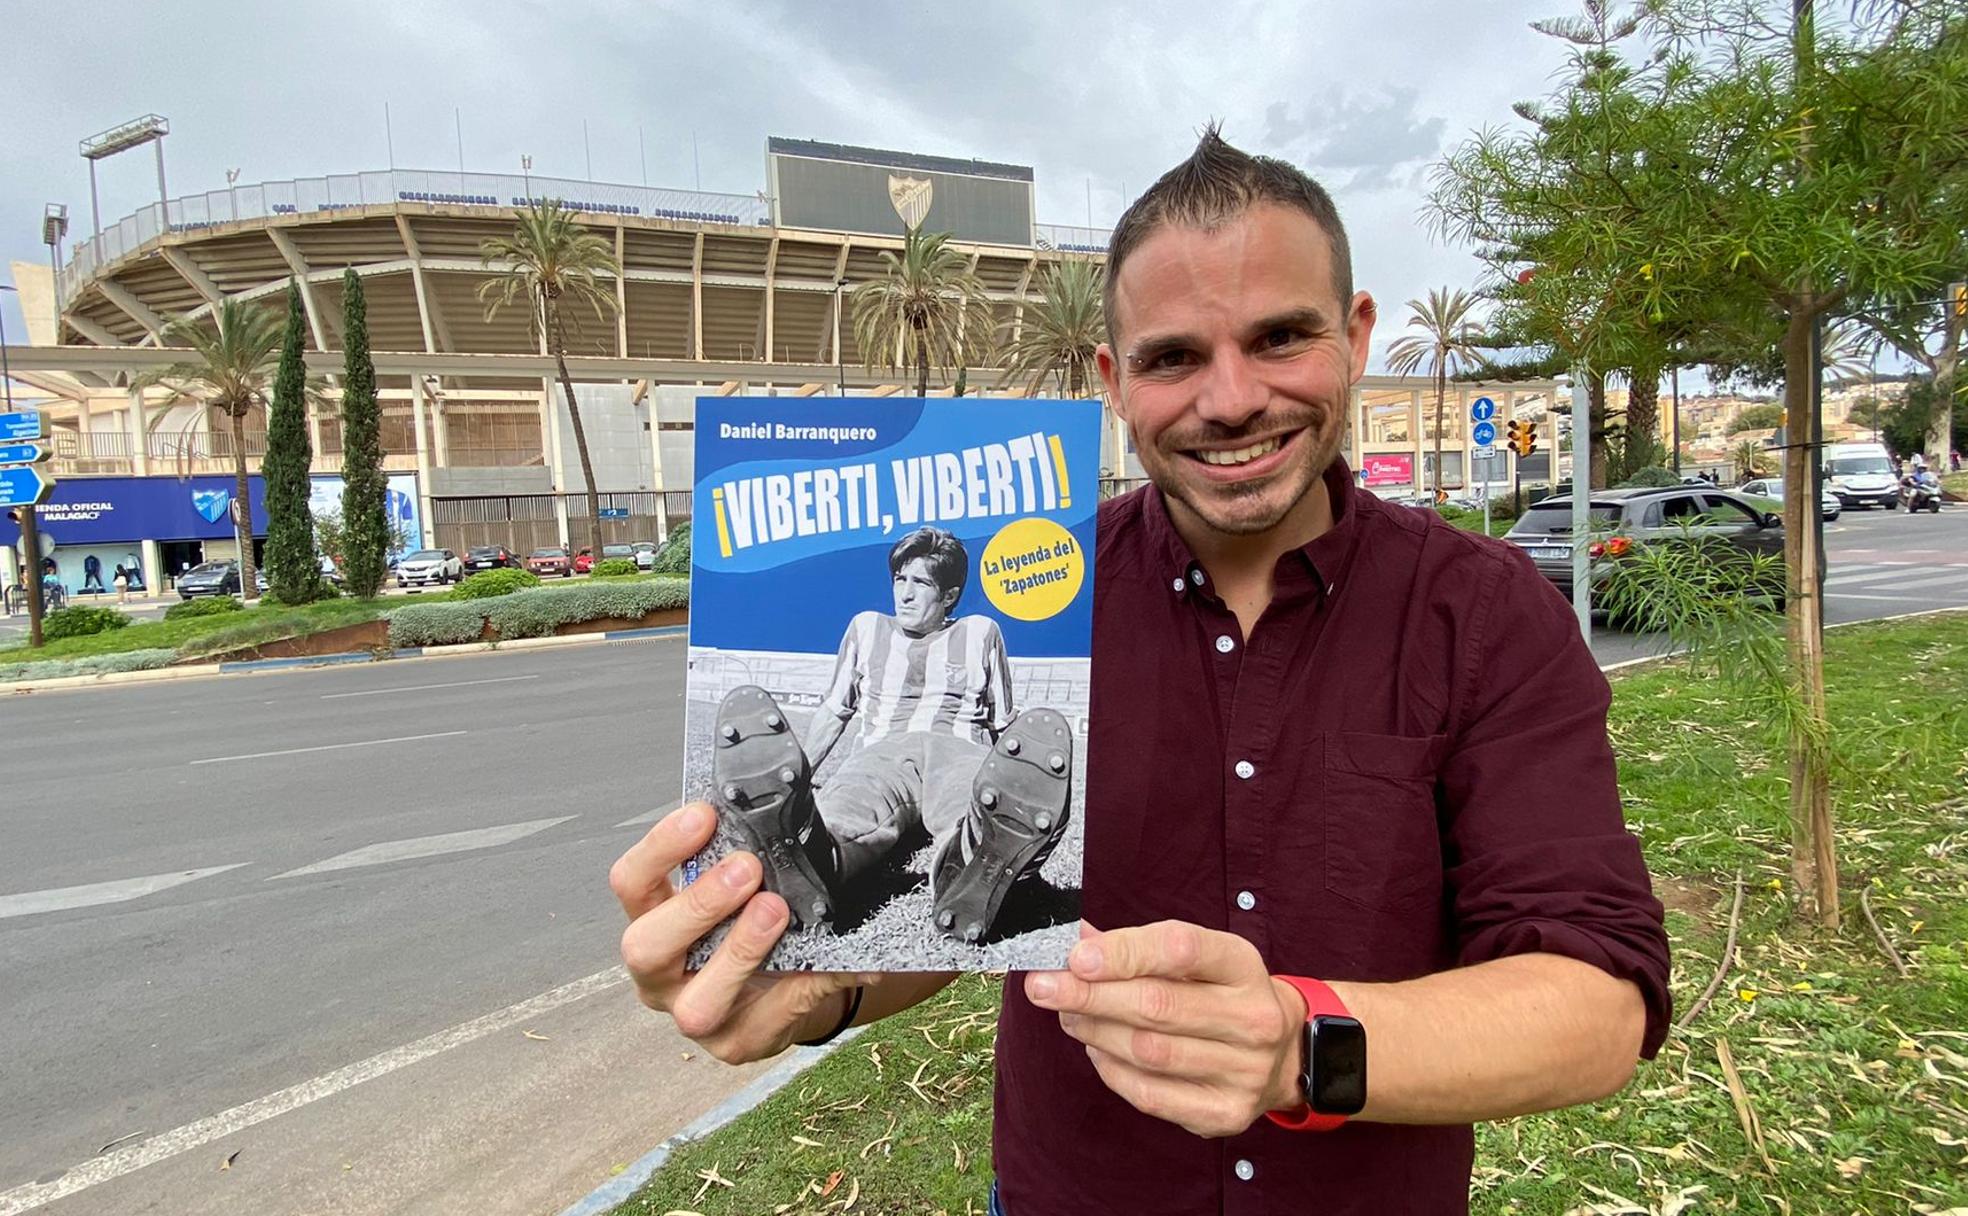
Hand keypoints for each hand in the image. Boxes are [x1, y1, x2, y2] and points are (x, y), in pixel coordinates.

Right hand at [610, 802, 874, 1063]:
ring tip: (777, 910)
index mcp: (650, 923)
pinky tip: (847, 958)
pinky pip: (777, 1017)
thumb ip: (732, 860)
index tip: (705, 814)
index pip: (630, 884)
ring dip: (740, 952)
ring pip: (699, 1004)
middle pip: (645, 948)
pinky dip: (815, 982)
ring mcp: (694, 1016)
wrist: (775, 990)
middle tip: (746, 867)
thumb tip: (771, 812)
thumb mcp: (730, 891)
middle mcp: (658, 976)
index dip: (661, 848)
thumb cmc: (742, 924)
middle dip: (697, 905)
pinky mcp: (738, 1044)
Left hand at [1023, 920, 1306, 1138]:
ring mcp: (1244, 1071)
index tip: (1076, 956)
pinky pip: (1150, 1094)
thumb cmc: (1222, 995)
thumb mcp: (1196, 958)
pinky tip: (1097, 1049)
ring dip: (1095, 1031)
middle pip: (1157, 1005)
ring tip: (1069, 1015)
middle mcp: (1252, 1019)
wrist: (1283, 1055)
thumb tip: (1074, 941)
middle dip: (1090, 995)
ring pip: (1148, 1052)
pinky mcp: (1225, 1113)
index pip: (1180, 949)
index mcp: (1243, 966)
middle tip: (1044, 987)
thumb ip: (1136, 948)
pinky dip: (1112, 1070)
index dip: (1122, 953)